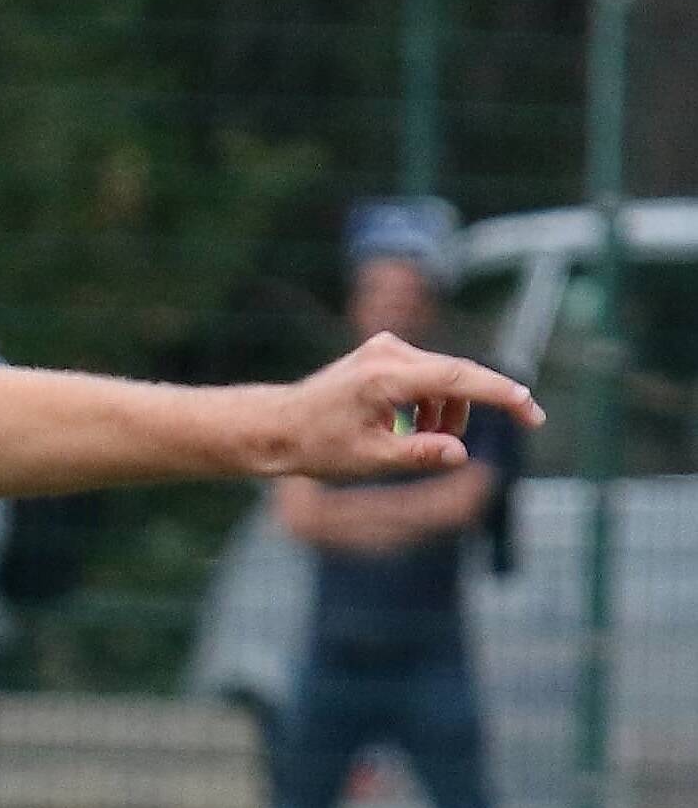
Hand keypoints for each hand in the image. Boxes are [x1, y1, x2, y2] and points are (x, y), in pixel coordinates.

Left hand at [269, 333, 537, 482]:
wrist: (277, 427)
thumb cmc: (317, 447)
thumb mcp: (369, 461)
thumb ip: (417, 455)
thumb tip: (459, 454)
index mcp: (386, 377)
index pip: (459, 378)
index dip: (501, 395)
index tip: (530, 410)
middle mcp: (389, 351)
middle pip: (456, 375)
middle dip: (477, 406)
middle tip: (505, 428)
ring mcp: (385, 346)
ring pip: (443, 376)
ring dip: (447, 408)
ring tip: (422, 440)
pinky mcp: (382, 352)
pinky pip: (425, 374)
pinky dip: (430, 400)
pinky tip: (410, 426)